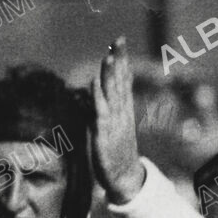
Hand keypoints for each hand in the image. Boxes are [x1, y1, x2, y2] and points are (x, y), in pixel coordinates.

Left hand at [91, 36, 146, 203]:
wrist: (124, 177)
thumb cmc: (116, 152)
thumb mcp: (114, 127)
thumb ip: (110, 110)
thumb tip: (101, 95)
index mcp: (123, 110)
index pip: (123, 81)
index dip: (122, 62)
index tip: (120, 43)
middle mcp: (121, 113)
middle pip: (119, 82)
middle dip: (119, 61)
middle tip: (119, 40)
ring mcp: (114, 123)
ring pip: (112, 94)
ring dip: (109, 75)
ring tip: (109, 56)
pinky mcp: (104, 135)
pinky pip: (100, 113)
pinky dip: (97, 97)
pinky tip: (94, 84)